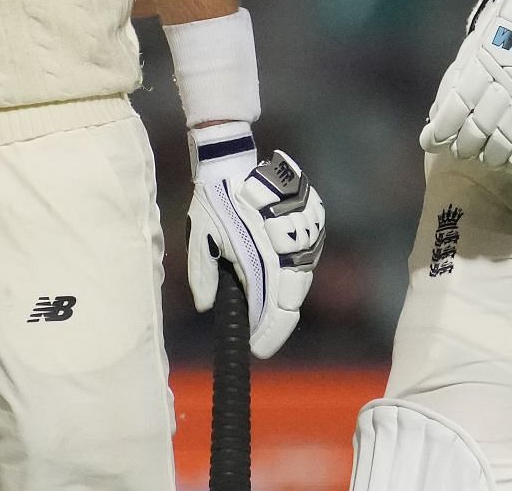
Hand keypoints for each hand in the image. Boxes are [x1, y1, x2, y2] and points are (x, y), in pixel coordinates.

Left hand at [186, 123, 325, 358]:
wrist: (230, 160)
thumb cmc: (213, 201)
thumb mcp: (200, 239)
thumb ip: (203, 276)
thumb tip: (208, 307)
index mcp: (257, 253)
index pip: (271, 305)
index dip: (268, 333)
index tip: (260, 350)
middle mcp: (285, 244)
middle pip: (293, 296)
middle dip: (279, 320)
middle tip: (265, 337)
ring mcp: (302, 228)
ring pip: (304, 274)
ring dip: (288, 293)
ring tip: (270, 305)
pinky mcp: (312, 215)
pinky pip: (310, 251)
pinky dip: (298, 266)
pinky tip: (283, 273)